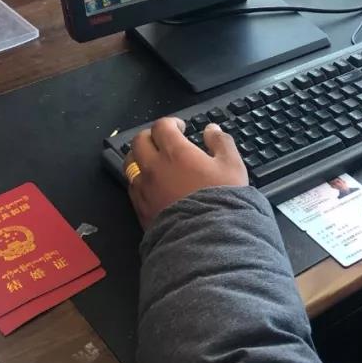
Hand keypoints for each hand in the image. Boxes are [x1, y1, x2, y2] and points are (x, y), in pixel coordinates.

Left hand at [127, 117, 247, 228]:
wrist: (206, 239)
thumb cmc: (221, 200)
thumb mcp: (232, 166)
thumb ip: (221, 142)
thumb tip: (211, 129)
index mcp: (175, 152)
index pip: (161, 126)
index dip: (170, 123)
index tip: (180, 127)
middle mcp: (154, 167)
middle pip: (139, 141)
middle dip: (150, 136)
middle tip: (163, 140)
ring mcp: (144, 189)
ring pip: (130, 164)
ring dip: (139, 157)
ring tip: (152, 161)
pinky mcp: (140, 209)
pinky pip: (132, 187)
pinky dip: (139, 180)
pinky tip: (151, 185)